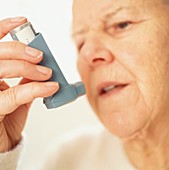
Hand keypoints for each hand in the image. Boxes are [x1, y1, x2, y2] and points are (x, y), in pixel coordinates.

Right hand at [0, 17, 58, 151]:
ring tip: (47, 73)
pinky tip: (51, 87)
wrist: (3, 140)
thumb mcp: (19, 92)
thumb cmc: (9, 115)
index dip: (3, 29)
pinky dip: (35, 89)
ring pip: (0, 69)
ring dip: (26, 67)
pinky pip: (14, 94)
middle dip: (18, 50)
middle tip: (39, 56)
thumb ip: (27, 79)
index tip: (24, 22)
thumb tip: (44, 66)